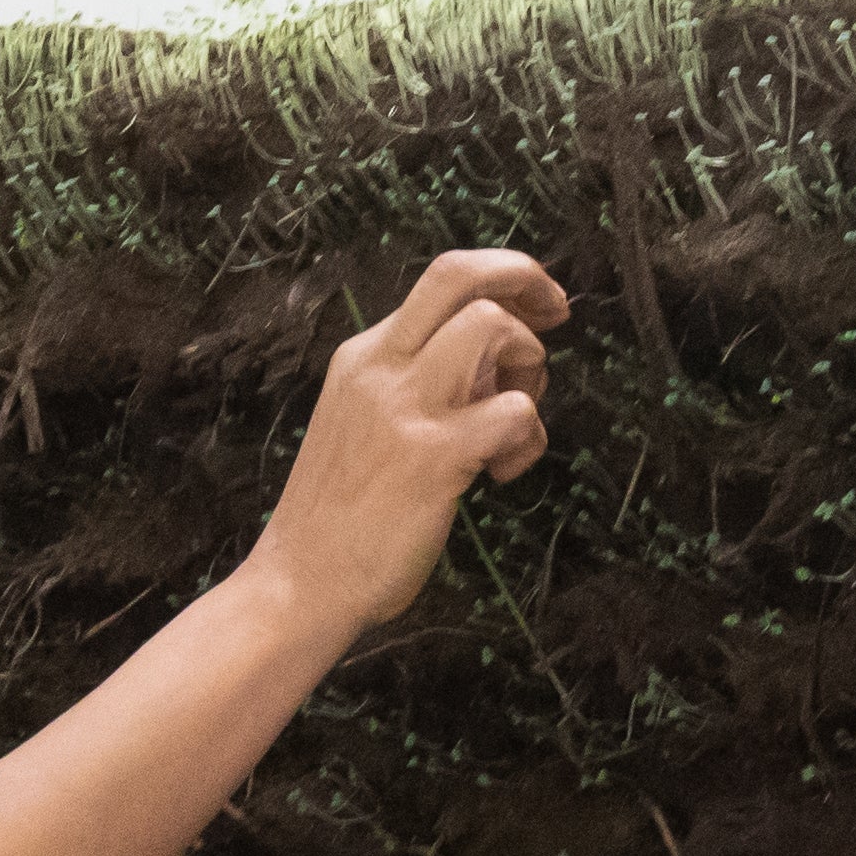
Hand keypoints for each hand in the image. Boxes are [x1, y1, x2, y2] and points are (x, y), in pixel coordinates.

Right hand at [246, 249, 572, 643]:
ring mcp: (404, 408)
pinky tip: (501, 475)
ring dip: (528, 367)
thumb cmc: (339, 516)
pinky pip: (514, 413)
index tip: (537, 306)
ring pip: (493, 326)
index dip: (503, 278)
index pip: (441, 281)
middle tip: (556, 316)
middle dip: (526, 277)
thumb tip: (491, 364)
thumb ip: (414, 385)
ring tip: (513, 420)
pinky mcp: (433, 456)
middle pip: (461, 273)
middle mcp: (380, 367)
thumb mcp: (362, 423)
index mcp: (364, 356)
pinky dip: (528, 441)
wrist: (299, 583)